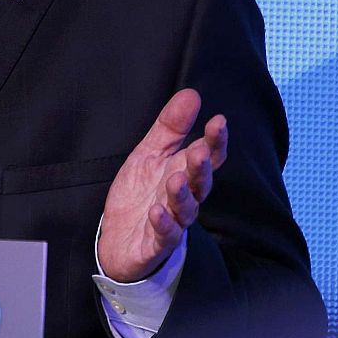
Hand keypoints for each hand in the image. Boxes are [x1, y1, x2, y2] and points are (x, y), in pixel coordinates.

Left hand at [97, 88, 228, 282]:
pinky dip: (163, 224)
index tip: (219, 122)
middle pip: (200, 182)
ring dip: (182, 195)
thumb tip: (192, 94)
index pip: (207, 156)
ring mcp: (172, 222)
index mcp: (184, 173)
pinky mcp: (156, 244)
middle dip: (201, 167)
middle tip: (200, 152)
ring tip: (175, 180)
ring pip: (185, 209)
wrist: (119, 241)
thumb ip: (170, 127)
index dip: (215, 141)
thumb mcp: (150, 154)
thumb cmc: (140, 195)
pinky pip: (164, 236)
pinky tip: (157, 212)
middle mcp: (184, 198)